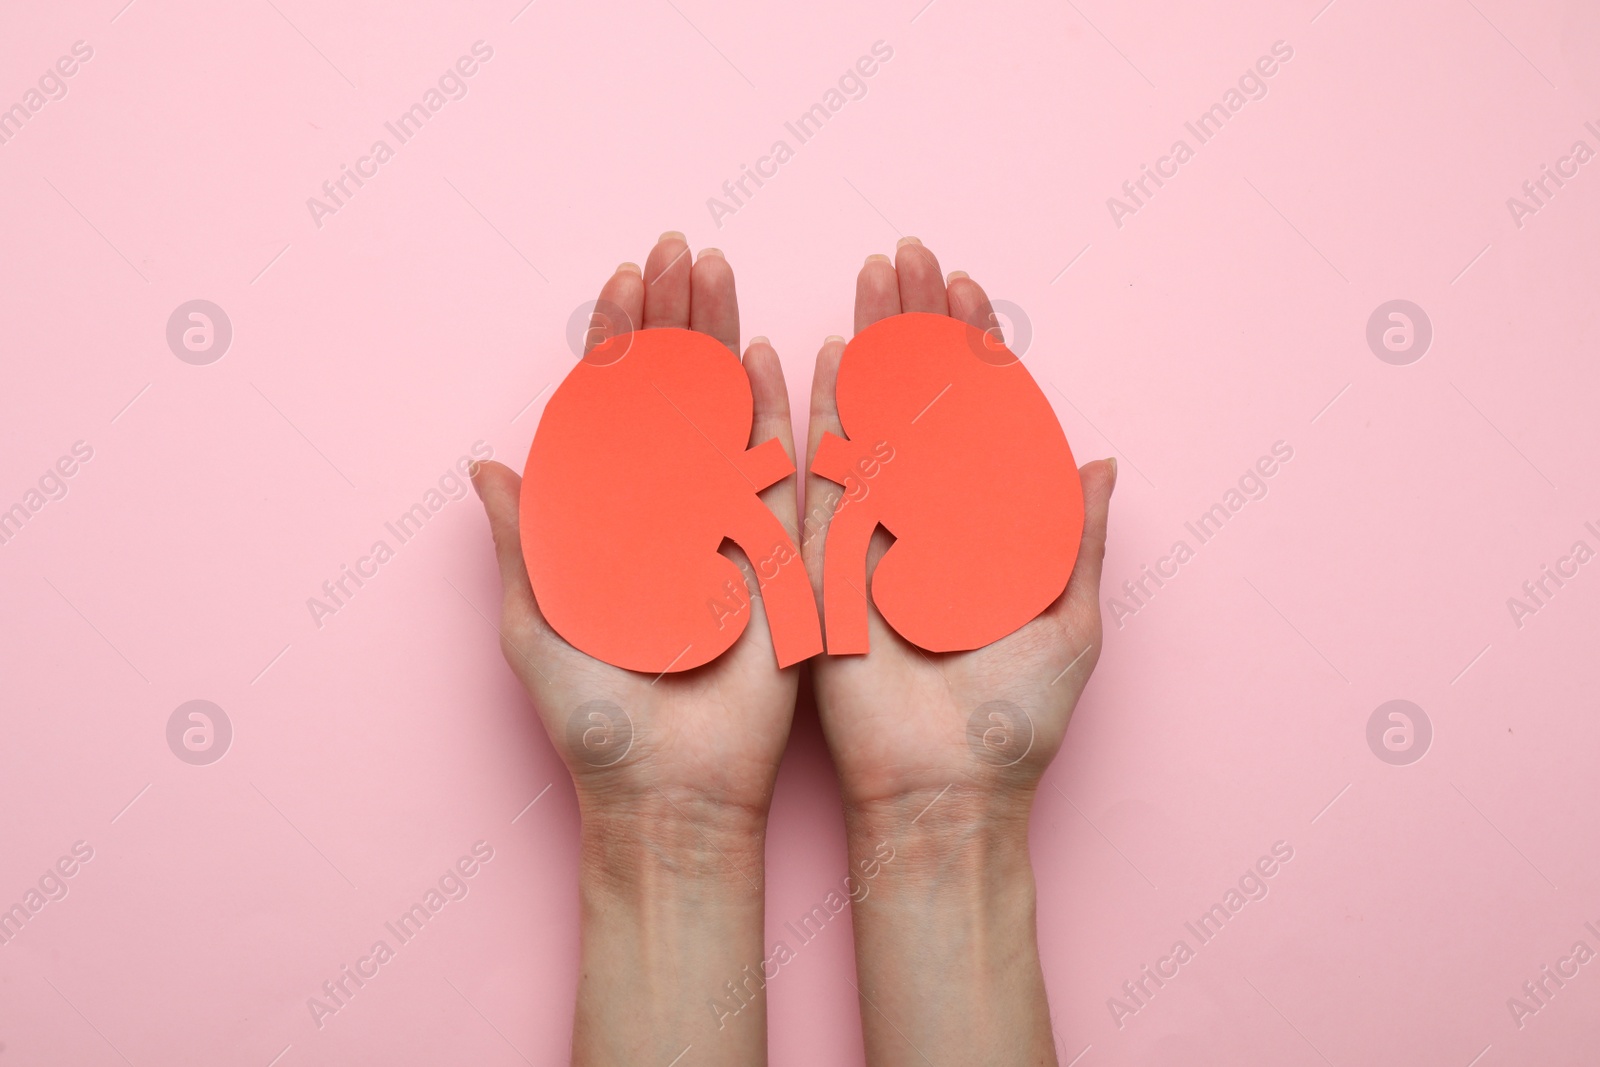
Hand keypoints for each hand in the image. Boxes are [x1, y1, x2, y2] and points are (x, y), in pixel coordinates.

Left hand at [472, 233, 800, 1065]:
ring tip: (714, 268)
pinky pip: (780, 470)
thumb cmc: (593, 720)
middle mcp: (673, 508)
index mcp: (611, 517)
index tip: (621, 278)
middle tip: (677, 245)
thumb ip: (520, 544)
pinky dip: (774, 410)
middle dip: (673, 314)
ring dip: (717, 336)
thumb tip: (482, 464)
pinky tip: (767, 352)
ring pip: (724, 411)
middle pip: (674, 390)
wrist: (670, 789)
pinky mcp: (778, 556)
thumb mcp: (535, 628)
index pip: (614, 408)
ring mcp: (729, 525)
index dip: (618, 340)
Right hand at [803, 239, 1115, 831]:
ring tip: (872, 276)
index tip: (965, 285)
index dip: (971, 344)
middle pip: (918, 395)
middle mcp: (923, 514)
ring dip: (873, 343)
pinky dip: (818, 413)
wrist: (941, 790)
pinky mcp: (824, 559)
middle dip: (915, 319)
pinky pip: (821, 473)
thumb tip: (1100, 457)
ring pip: (871, 416)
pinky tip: (816, 354)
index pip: (978, 411)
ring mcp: (870, 530)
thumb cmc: (1012, 719)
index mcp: (984, 520)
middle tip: (908, 252)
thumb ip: (1077, 538)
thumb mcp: (1068, 623)